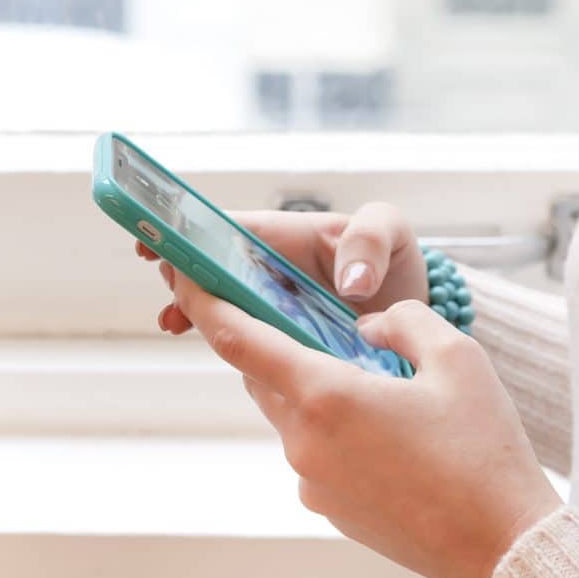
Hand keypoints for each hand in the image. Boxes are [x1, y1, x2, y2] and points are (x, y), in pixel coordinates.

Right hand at [136, 203, 427, 333]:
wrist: (416, 318)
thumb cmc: (397, 265)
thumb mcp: (391, 234)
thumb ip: (370, 240)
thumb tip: (351, 282)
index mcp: (291, 236)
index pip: (231, 228)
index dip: (192, 232)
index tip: (162, 243)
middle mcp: (274, 270)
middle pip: (216, 267)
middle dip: (185, 275)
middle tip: (172, 292)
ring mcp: (274, 307)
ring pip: (225, 303)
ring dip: (197, 309)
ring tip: (177, 321)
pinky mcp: (283, 340)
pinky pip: (248, 337)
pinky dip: (228, 340)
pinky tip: (219, 349)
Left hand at [157, 262, 562, 577]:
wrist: (498, 545)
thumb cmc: (482, 451)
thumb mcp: (457, 357)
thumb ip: (403, 321)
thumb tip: (368, 326)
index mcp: (326, 397)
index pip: (238, 340)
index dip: (204, 301)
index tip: (183, 274)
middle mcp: (304, 442)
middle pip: (263, 376)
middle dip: (274, 343)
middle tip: (307, 318)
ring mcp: (312, 482)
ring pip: (291, 414)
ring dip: (312, 387)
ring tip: (373, 381)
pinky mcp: (329, 509)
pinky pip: (313, 451)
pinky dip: (332, 427)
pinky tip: (386, 432)